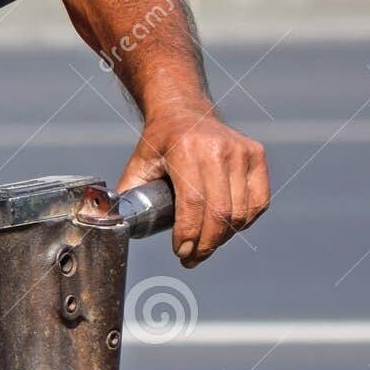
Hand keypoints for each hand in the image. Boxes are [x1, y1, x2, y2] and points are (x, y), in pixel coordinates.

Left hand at [119, 109, 268, 267]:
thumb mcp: (137, 167)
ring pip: (240, 212)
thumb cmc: (158, 145)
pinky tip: (227, 230)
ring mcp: (242, 150)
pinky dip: (244, 223)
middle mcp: (218, 148)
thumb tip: (111, 229)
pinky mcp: (256, 155)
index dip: (189, 236)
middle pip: (219, 214)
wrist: (184, 111)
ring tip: (206, 246)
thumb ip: (126, 198)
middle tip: (191, 259)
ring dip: (223, 239)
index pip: (193, 204)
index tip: (181, 253)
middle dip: (205, 246)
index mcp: (186, 150)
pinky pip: (258, 202)